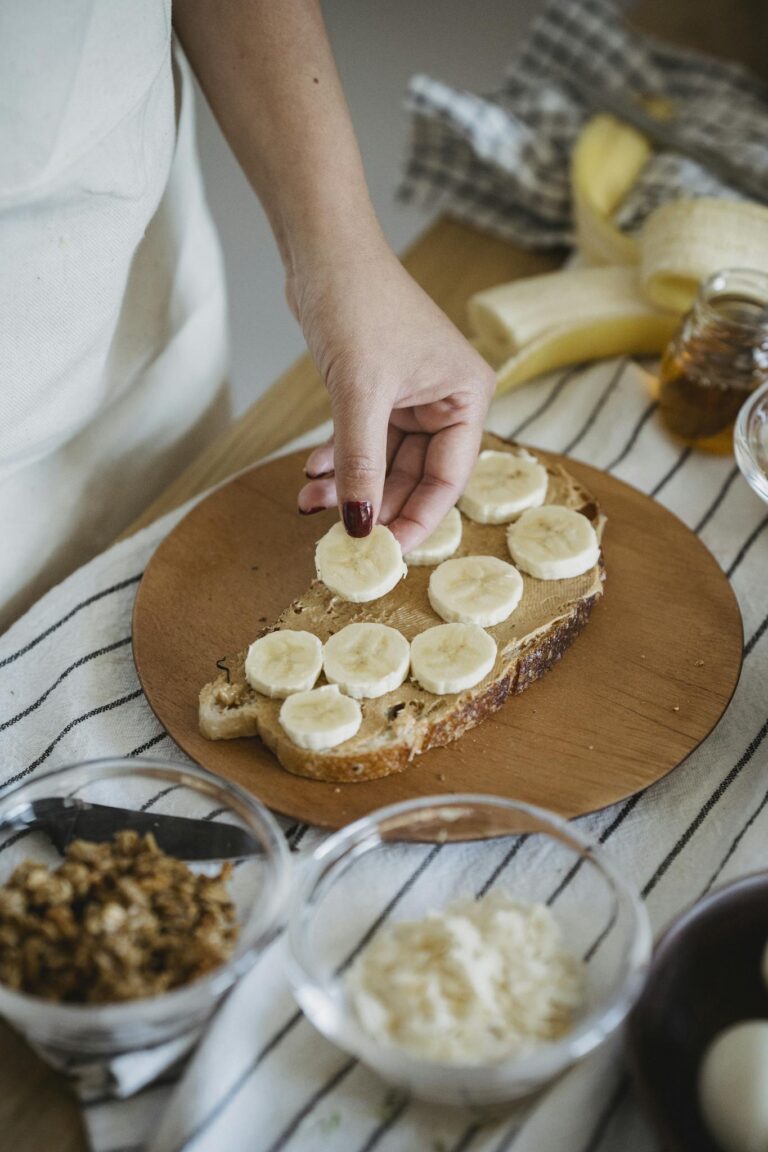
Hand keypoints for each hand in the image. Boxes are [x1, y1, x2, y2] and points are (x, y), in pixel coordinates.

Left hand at [291, 244, 495, 553]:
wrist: (322, 248)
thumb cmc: (359, 303)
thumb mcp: (360, 393)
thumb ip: (361, 464)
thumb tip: (360, 525)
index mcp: (467, 397)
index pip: (448, 478)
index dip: (417, 519)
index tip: (385, 553)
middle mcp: (446, 400)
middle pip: (414, 476)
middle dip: (374, 504)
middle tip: (341, 537)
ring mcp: (411, 396)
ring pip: (382, 462)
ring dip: (348, 485)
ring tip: (309, 504)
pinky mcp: (378, 390)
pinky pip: (361, 441)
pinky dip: (337, 459)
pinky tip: (311, 475)